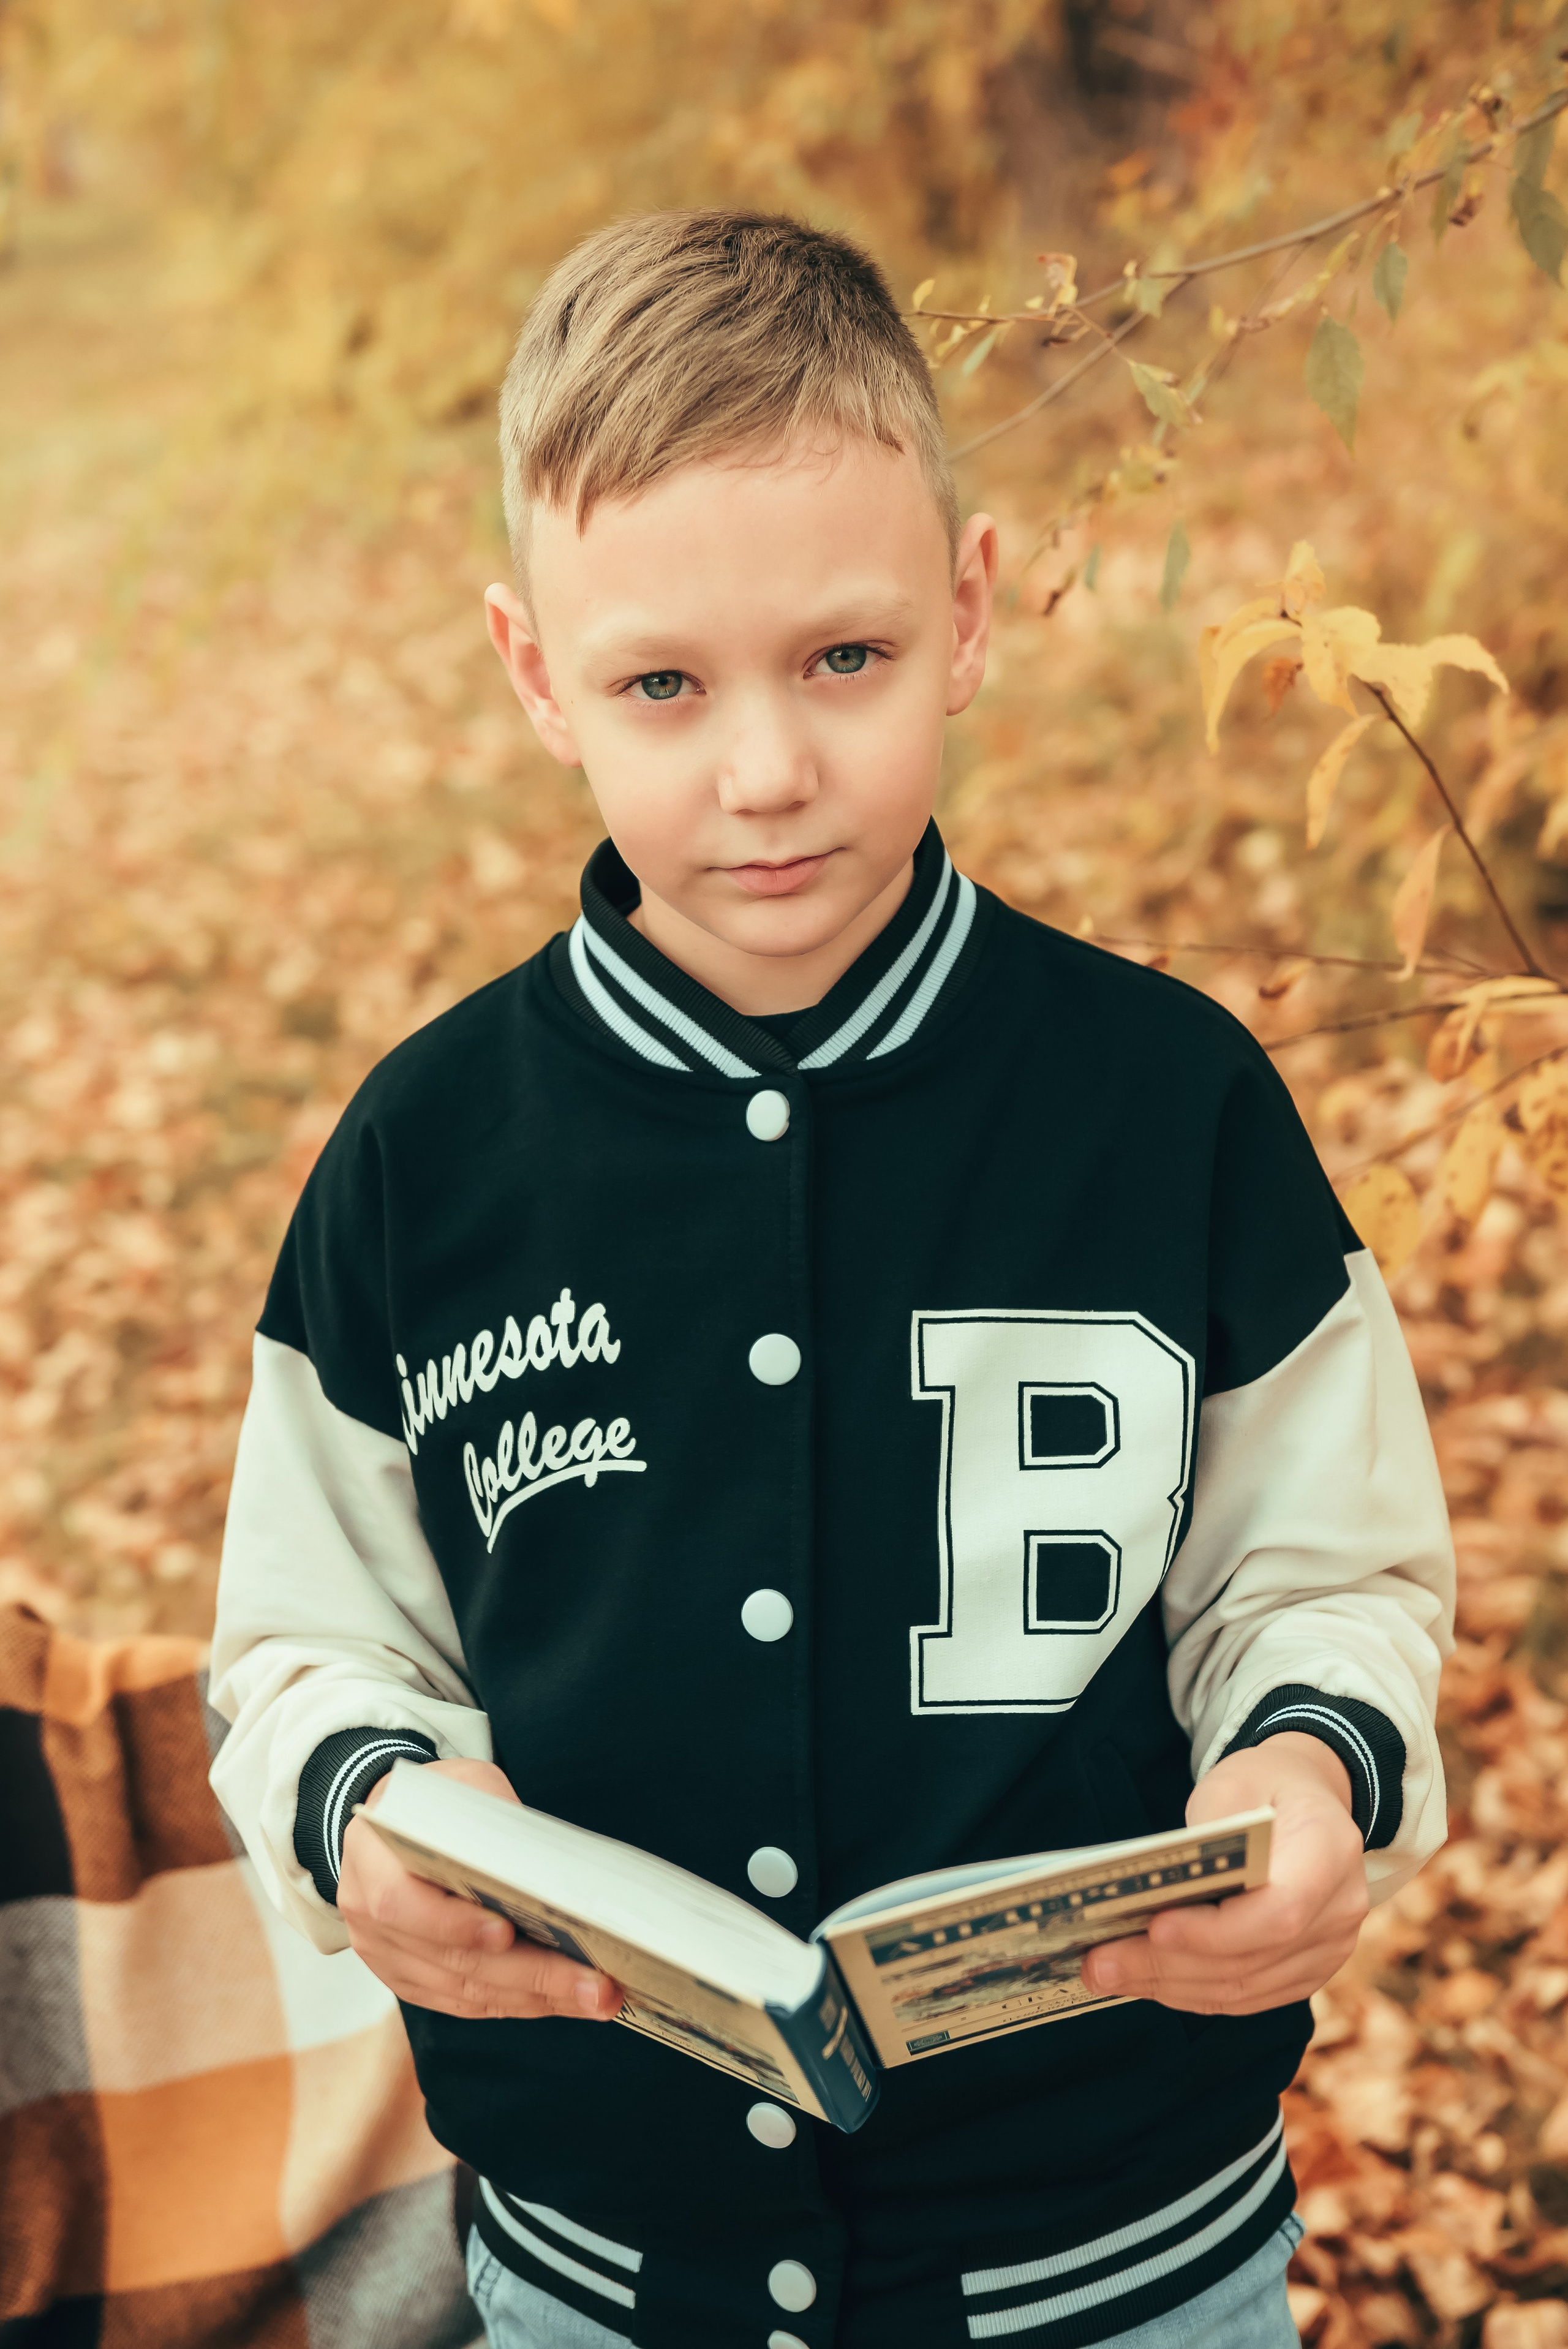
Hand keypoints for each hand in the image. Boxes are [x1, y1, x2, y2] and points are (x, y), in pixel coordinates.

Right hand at [337, 1757, 620, 2021]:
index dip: (454, 1924)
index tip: (507, 1932)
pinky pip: (464, 2004)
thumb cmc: (432, 1802)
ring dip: (535, 1999)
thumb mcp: (460, 1785)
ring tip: (594, 1998)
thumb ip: (492, 1818)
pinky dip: (515, 2004)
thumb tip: (547, 1867)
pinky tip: (560, 2000)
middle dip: (530, 1975)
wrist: (392, 1825)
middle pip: (452, 1960)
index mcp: (371, 1863)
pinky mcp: (410, 1981)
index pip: (401, 1904)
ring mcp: (387, 1959)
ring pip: (464, 1993)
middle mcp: (369, 1921)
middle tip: (594, 1985)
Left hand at [1080, 1733, 1367, 2015]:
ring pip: (1244, 1988)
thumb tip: (1150, 1892)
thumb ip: (1204, 1837)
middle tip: (1098, 1962)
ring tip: (1107, 1973)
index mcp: (1330, 1849)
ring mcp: (1330, 1948)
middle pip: (1251, 1959)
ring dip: (1169, 1986)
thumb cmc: (1263, 1785)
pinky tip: (1144, 1979)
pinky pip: (1247, 1996)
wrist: (1307, 1797)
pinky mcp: (1308, 1972)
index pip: (1279, 1911)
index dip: (1216, 1931)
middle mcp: (1341, 1908)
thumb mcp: (1232, 1783)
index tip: (1155, 1927)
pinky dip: (1191, 1992)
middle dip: (1168, 1965)